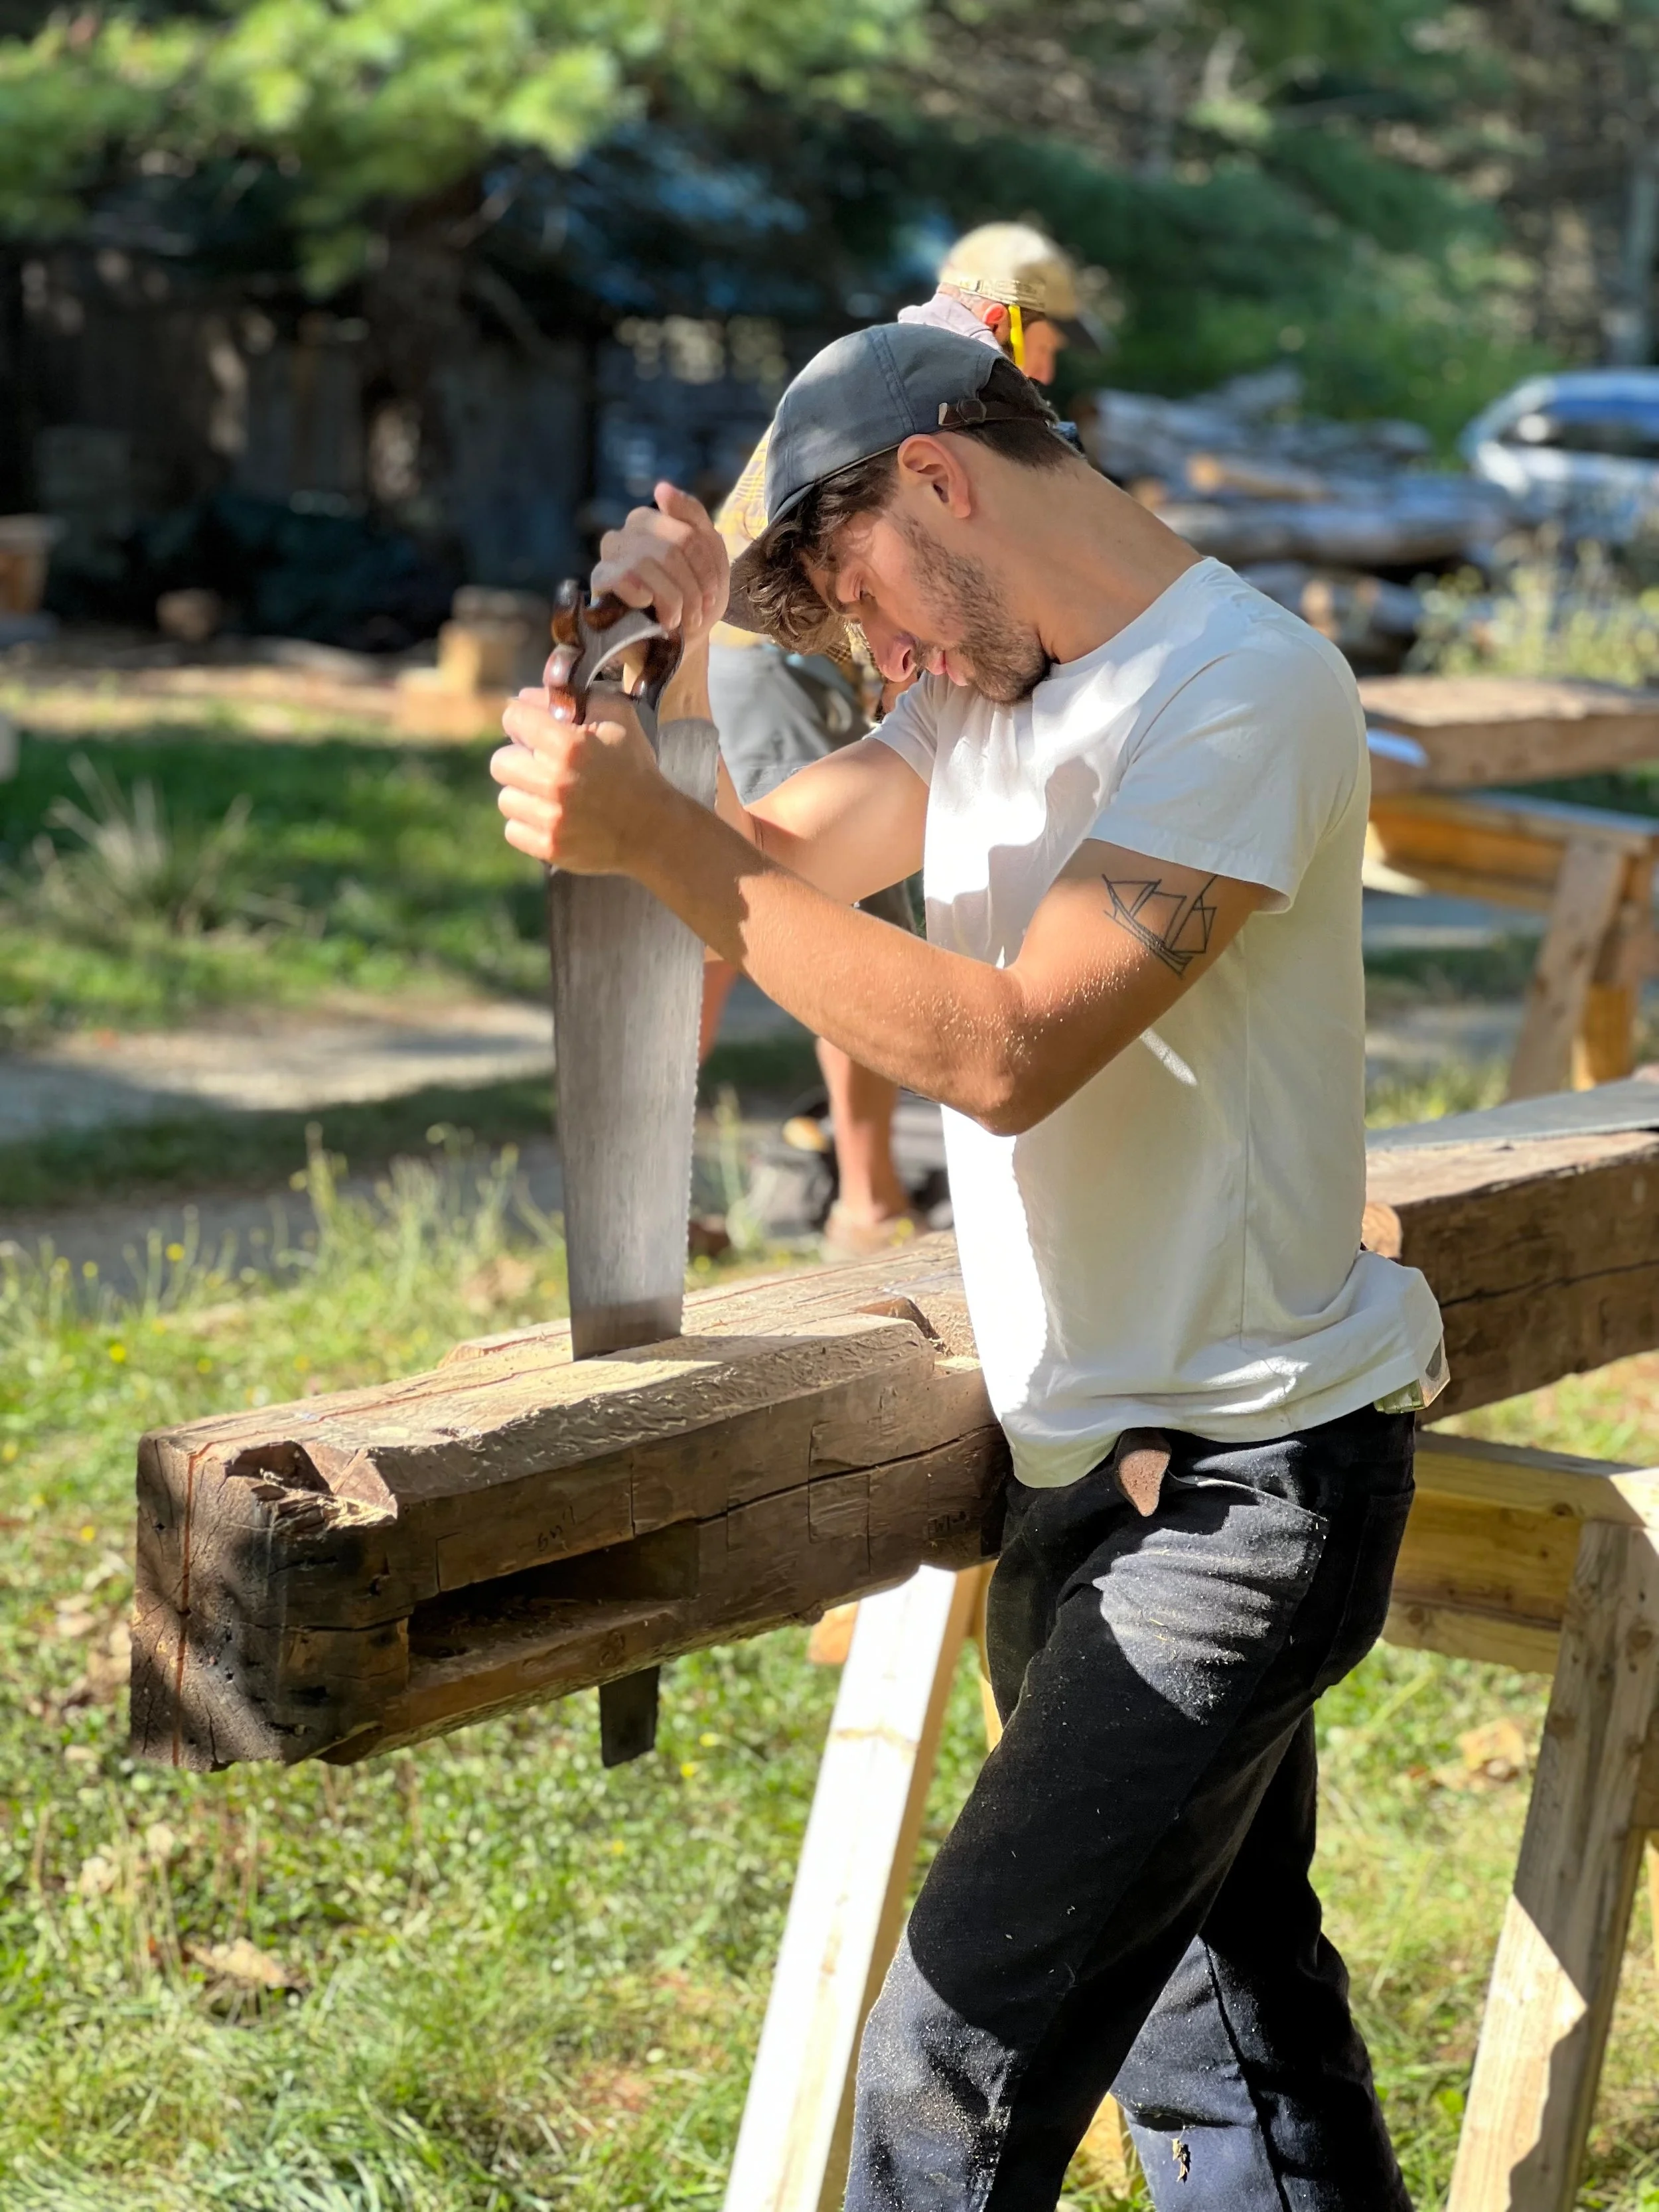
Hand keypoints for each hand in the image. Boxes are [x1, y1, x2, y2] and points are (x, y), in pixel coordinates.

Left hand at [491, 688, 671, 874]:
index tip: (535, 732)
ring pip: (506, 799)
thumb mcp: (618, 716)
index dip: (523, 722)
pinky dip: (528, 825)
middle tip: (544, 766)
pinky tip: (553, 818)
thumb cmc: (633, 767)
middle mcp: (554, 782)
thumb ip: (574, 696)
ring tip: (551, 795)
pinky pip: (513, 830)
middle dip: (521, 760)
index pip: (513, 718)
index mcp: (569, 745)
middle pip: (500, 762)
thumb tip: (527, 697)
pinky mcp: (548, 847)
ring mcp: (550, 818)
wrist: (653, 828)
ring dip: (524, 795)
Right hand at [592, 482, 727, 650]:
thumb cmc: (693, 600)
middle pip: (674, 547)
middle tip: (695, 614)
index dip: (706, 570)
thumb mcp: (711, 558)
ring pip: (651, 561)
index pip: (690, 532)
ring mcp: (614, 552)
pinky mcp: (600, 578)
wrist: (676, 645)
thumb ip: (693, 517)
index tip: (711, 596)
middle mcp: (633, 529)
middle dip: (692, 588)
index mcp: (659, 520)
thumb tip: (660, 488)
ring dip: (673, 599)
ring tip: (675, 620)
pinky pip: (623, 576)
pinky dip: (644, 596)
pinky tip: (646, 607)